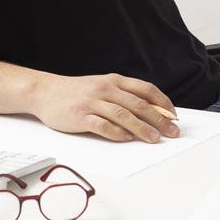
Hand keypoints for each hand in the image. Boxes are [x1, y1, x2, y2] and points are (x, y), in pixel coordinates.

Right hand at [29, 71, 179, 142]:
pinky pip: (103, 126)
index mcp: (114, 80)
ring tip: (154, 139)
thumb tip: (151, 111)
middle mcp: (106, 89)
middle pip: (139, 105)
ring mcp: (93, 102)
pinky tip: (126, 138)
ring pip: (124, 116)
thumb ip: (123, 96)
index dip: (163, 102)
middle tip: (172, 131)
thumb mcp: (102, 87)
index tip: (174, 115)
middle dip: (159, 119)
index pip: (145, 89)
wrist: (45, 92)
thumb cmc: (77, 92)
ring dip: (142, 129)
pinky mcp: (81, 116)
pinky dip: (117, 133)